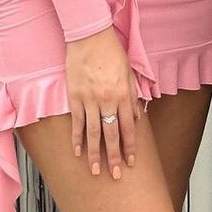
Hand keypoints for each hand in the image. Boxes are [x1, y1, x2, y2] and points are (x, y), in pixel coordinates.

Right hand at [65, 28, 138, 179]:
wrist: (90, 35)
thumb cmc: (111, 51)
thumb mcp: (129, 71)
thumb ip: (132, 94)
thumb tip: (136, 116)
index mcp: (123, 94)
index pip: (128, 127)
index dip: (129, 146)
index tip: (130, 162)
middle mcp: (107, 100)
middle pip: (112, 134)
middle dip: (114, 157)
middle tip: (115, 175)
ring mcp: (90, 100)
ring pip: (92, 133)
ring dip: (95, 154)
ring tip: (96, 171)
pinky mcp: (75, 96)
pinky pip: (76, 122)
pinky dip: (76, 138)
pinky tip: (77, 152)